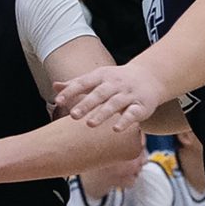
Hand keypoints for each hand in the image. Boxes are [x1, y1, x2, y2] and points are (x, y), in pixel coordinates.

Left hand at [54, 61, 168, 131]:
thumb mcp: (97, 78)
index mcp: (101, 76)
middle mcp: (115, 84)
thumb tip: (54, 86)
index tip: (58, 101)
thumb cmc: (116, 81)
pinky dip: (125, 121)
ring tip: (90, 124)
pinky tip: (115, 130)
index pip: (84, 82)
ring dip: (103, 113)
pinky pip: (133, 113)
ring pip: (115, 103)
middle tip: (73, 115)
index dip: (71, 91)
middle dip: (86, 104)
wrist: (150, 76)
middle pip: (99, 93)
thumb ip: (77, 84)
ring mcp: (129, 94)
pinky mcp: (141, 106)